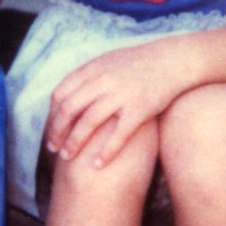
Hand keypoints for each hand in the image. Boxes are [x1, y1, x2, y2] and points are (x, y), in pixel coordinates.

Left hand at [46, 40, 188, 168]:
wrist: (173, 60)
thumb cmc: (140, 63)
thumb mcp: (109, 61)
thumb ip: (88, 76)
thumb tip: (66, 94)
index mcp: (94, 69)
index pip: (60, 93)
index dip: (52, 114)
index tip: (51, 130)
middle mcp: (104, 80)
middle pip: (69, 109)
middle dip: (56, 131)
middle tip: (52, 149)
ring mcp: (122, 94)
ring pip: (88, 122)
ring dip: (74, 142)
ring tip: (67, 157)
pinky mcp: (140, 109)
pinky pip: (118, 134)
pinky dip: (105, 152)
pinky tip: (97, 165)